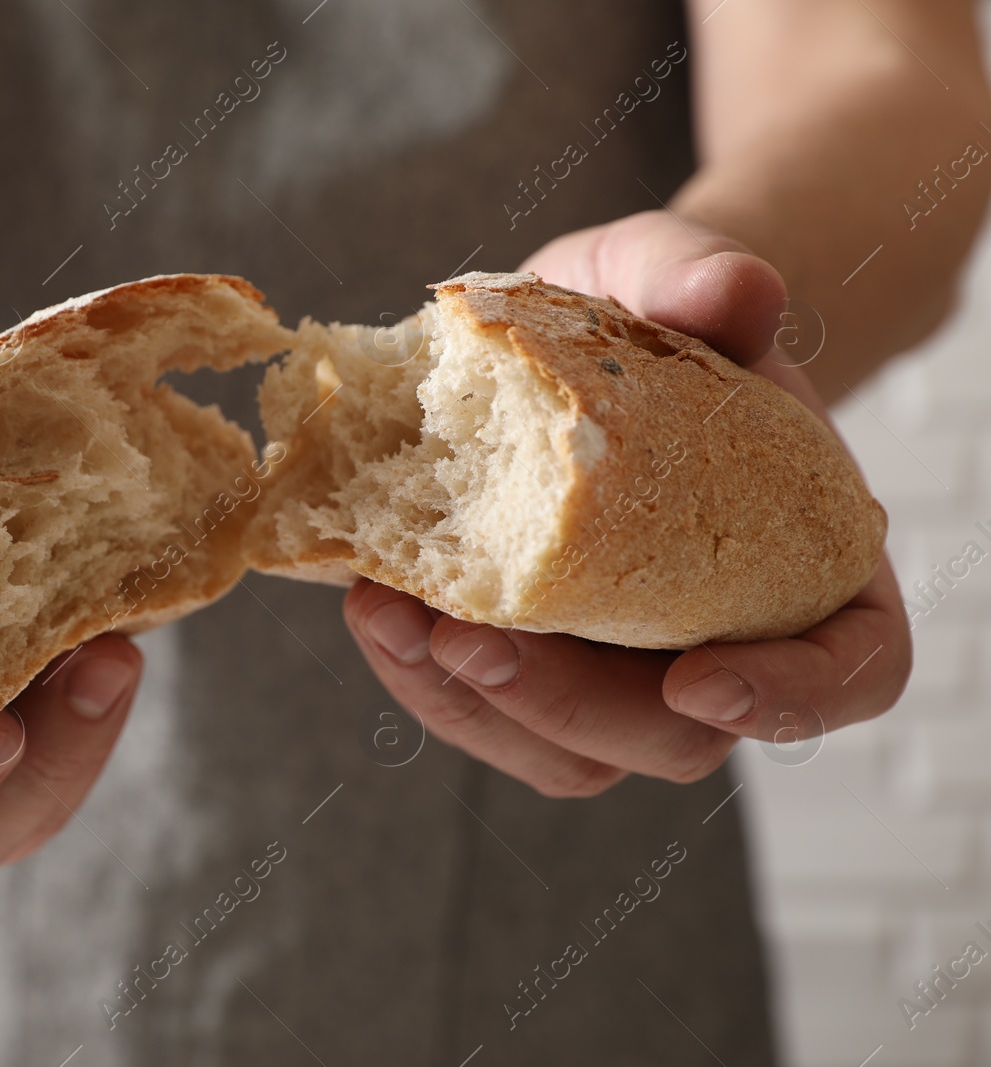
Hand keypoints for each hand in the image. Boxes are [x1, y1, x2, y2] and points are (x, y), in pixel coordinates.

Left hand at [342, 210, 910, 795]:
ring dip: (470, 706)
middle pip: (675, 737)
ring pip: (565, 752)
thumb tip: (737, 290)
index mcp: (806, 560)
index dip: (792, 698)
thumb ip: (699, 272)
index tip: (699, 679)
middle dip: (568, 705)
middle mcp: (721, 638)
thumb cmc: (640, 317)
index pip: (852, 667)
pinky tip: (370, 601)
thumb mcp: (662, 269)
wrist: (559, 345)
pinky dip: (420, 674)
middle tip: (474, 644)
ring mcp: (618, 671)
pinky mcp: (529, 666)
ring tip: (389, 615)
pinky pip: (484, 712)